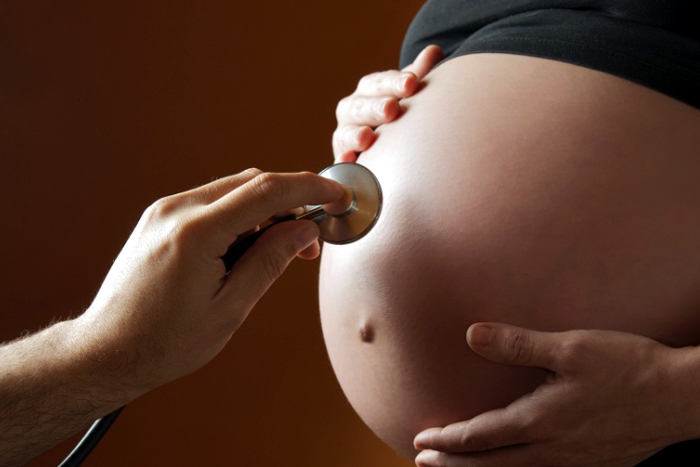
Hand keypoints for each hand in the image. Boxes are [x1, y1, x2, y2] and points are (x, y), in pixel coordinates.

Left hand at [76, 169, 346, 393]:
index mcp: (196, 233)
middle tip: (311, 240)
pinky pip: (214, 201)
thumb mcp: (230, 308)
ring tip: (281, 249)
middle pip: (252, 182)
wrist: (106, 351)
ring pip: (233, 189)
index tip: (338, 196)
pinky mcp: (161, 218)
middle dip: (291, 201)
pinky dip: (242, 214)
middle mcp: (177, 210)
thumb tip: (305, 229)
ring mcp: (165, 210)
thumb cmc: (164, 341)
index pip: (268, 191)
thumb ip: (271, 260)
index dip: (310, 189)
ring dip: (267, 209)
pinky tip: (250, 245)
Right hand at [332, 44, 442, 162]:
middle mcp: (352, 111)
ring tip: (366, 137)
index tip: (411, 83)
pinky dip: (342, 162)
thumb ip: (417, 76)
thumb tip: (434, 50)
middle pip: (360, 106)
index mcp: (368, 91)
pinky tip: (348, 161)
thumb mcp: (406, 96)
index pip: (379, 83)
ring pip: (345, 133)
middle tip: (392, 109)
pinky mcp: (343, 163)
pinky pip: (340, 163)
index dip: (394, 83)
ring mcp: (344, 137)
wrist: (382, 150)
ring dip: (354, 135)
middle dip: (375, 107)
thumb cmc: (397, 117)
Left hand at [414, 323, 699, 465]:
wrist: (682, 399)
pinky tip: (517, 465)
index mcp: (541, 421)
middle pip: (491, 465)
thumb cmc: (628, 368)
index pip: (480, 437)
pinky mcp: (594, 464)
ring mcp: (574, 462)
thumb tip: (471, 335)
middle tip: (425, 462)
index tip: (422, 438)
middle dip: (454, 465)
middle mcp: (553, 449)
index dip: (447, 439)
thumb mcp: (570, 348)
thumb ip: (518, 344)